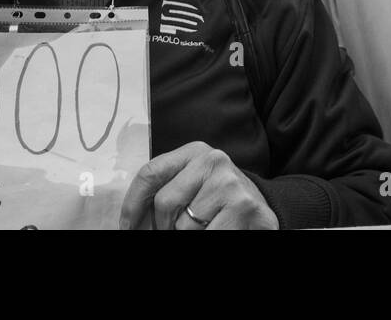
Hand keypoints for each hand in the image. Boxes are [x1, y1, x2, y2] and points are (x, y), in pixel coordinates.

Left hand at [119, 142, 278, 229]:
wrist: (263, 210)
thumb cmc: (218, 203)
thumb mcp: (192, 186)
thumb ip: (166, 191)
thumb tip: (131, 220)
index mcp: (195, 152)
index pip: (151, 173)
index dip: (133, 204)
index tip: (127, 226)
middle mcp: (213, 160)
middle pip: (164, 202)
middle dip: (162, 227)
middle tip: (172, 231)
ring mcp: (230, 183)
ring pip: (184, 225)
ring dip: (187, 235)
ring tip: (204, 228)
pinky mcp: (243, 207)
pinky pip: (205, 236)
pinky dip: (205, 238)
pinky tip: (217, 231)